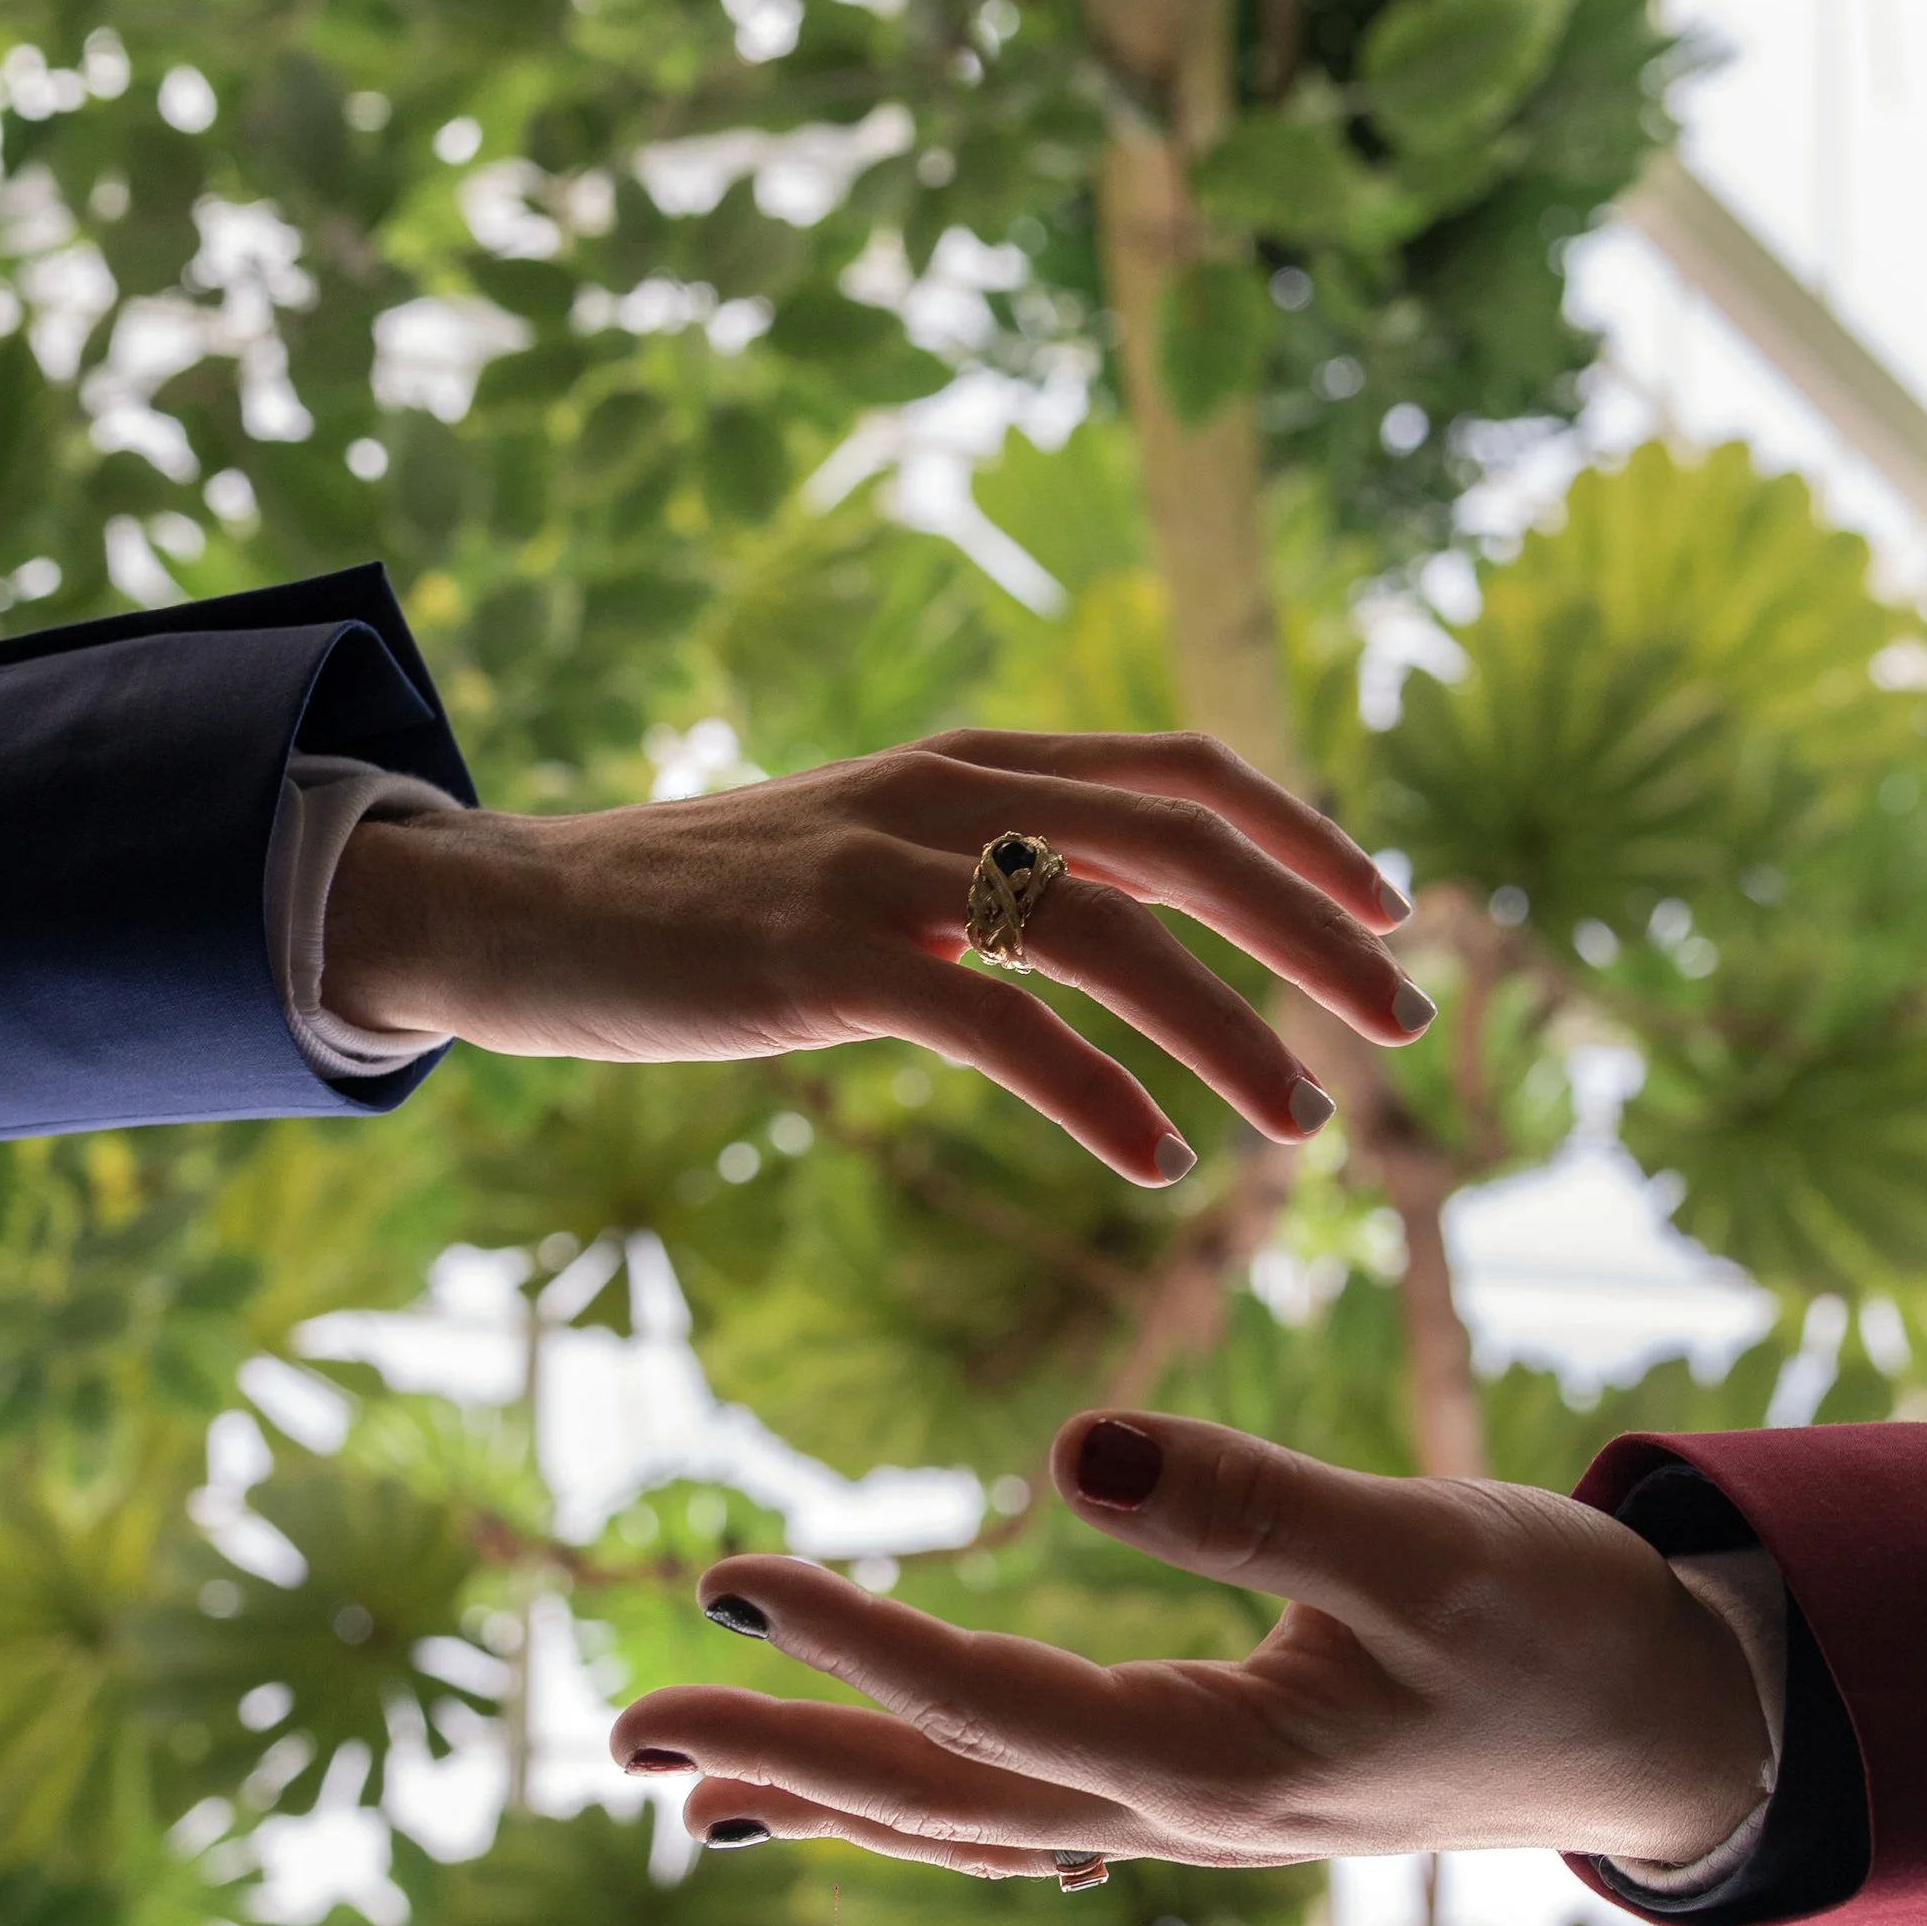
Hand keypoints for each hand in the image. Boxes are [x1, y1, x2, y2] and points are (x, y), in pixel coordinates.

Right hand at [323, 729, 1425, 1185]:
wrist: (523, 909)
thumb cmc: (707, 909)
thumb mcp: (873, 860)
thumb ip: (991, 871)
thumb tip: (1119, 921)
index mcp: (975, 764)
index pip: (1185, 772)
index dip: (1305, 838)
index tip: (1389, 916)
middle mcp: (947, 794)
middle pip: (1182, 839)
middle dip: (1313, 931)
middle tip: (1403, 1021)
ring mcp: (883, 869)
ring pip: (1108, 932)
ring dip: (1229, 1031)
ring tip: (1303, 1123)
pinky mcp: (823, 959)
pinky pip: (999, 1025)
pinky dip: (1097, 1097)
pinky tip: (1155, 1162)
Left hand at [608, 1409, 1771, 1875]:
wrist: (1677, 1731)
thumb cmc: (1564, 1628)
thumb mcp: (1425, 1546)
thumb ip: (1252, 1501)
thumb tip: (1065, 1447)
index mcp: (1218, 1766)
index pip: (987, 1706)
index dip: (851, 1642)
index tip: (725, 1572)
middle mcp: (1180, 1817)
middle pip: (939, 1801)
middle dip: (781, 1762)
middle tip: (620, 1736)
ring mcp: (1195, 1818)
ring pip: (976, 1817)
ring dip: (833, 1791)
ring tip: (694, 1780)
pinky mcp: (1219, 1788)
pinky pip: (1034, 1804)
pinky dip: (932, 1792)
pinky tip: (878, 1776)